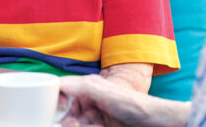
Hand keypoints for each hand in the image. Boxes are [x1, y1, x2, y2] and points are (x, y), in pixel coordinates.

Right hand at [59, 74, 191, 126]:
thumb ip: (82, 87)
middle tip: (74, 124)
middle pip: (63, 111)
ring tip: (91, 125)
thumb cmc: (132, 104)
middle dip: (65, 120)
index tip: (53, 109)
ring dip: (75, 125)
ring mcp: (92, 116)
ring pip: (71, 123)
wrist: (153, 121)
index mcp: (87, 86)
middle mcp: (87, 100)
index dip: (52, 98)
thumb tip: (58, 83)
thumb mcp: (105, 93)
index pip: (60, 88)